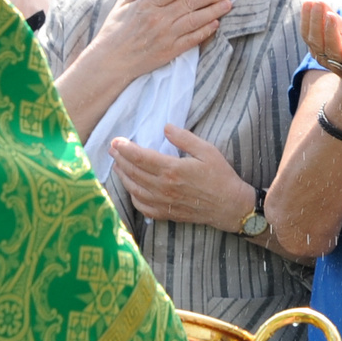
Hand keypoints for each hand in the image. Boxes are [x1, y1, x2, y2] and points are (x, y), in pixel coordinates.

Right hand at [94, 0, 232, 75]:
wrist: (110, 63)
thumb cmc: (113, 33)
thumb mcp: (121, 5)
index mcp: (146, 5)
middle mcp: (158, 20)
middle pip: (190, 3)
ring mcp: (166, 37)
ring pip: (195, 20)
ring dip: (214, 11)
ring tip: (227, 3)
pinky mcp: (170, 52)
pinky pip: (192, 39)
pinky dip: (205, 31)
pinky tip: (216, 23)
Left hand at [114, 128, 257, 229]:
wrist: (229, 206)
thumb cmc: (220, 176)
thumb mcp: (207, 150)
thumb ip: (184, 138)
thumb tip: (165, 127)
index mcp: (172, 170)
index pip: (140, 157)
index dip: (125, 148)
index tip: (116, 141)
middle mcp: (163, 187)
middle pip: (133, 172)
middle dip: (120, 159)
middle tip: (112, 149)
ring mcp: (163, 203)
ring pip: (134, 189)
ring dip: (122, 176)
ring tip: (117, 165)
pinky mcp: (166, 214)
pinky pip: (142, 206)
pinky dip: (132, 196)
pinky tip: (131, 188)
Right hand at [300, 0, 341, 96]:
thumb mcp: (341, 31)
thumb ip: (329, 19)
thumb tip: (314, 0)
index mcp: (320, 50)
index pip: (308, 35)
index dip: (307, 19)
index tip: (308, 2)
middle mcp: (328, 59)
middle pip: (317, 42)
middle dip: (316, 21)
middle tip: (318, 3)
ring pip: (332, 50)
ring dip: (330, 32)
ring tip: (331, 15)